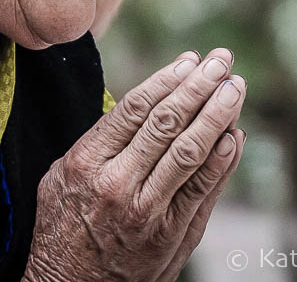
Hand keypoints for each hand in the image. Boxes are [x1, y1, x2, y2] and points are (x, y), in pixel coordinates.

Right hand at [23, 48, 245, 281]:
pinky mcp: (172, 236)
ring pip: (190, 153)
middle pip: (167, 124)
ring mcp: (148, 212)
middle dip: (199, 87)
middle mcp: (117, 185)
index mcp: (87, 163)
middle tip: (222, 61)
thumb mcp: (61, 176)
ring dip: (218, 115)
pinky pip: (204, 189)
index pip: (136, 110)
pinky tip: (234, 134)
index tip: (190, 60)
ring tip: (235, 87)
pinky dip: (223, 159)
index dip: (167, 80)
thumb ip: (99, 142)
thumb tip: (143, 103)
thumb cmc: (63, 226)